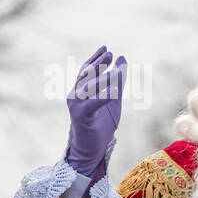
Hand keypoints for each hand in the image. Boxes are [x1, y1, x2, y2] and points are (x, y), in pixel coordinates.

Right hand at [65, 46, 126, 175]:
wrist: (91, 149)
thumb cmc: (100, 124)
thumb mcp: (113, 99)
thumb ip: (118, 80)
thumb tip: (122, 59)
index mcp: (81, 90)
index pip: (87, 70)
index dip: (95, 59)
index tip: (106, 48)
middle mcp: (75, 95)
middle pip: (86, 75)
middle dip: (98, 64)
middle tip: (110, 54)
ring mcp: (76, 105)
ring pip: (89, 87)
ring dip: (103, 78)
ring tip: (116, 71)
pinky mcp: (81, 116)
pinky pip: (92, 103)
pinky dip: (104, 96)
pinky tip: (115, 90)